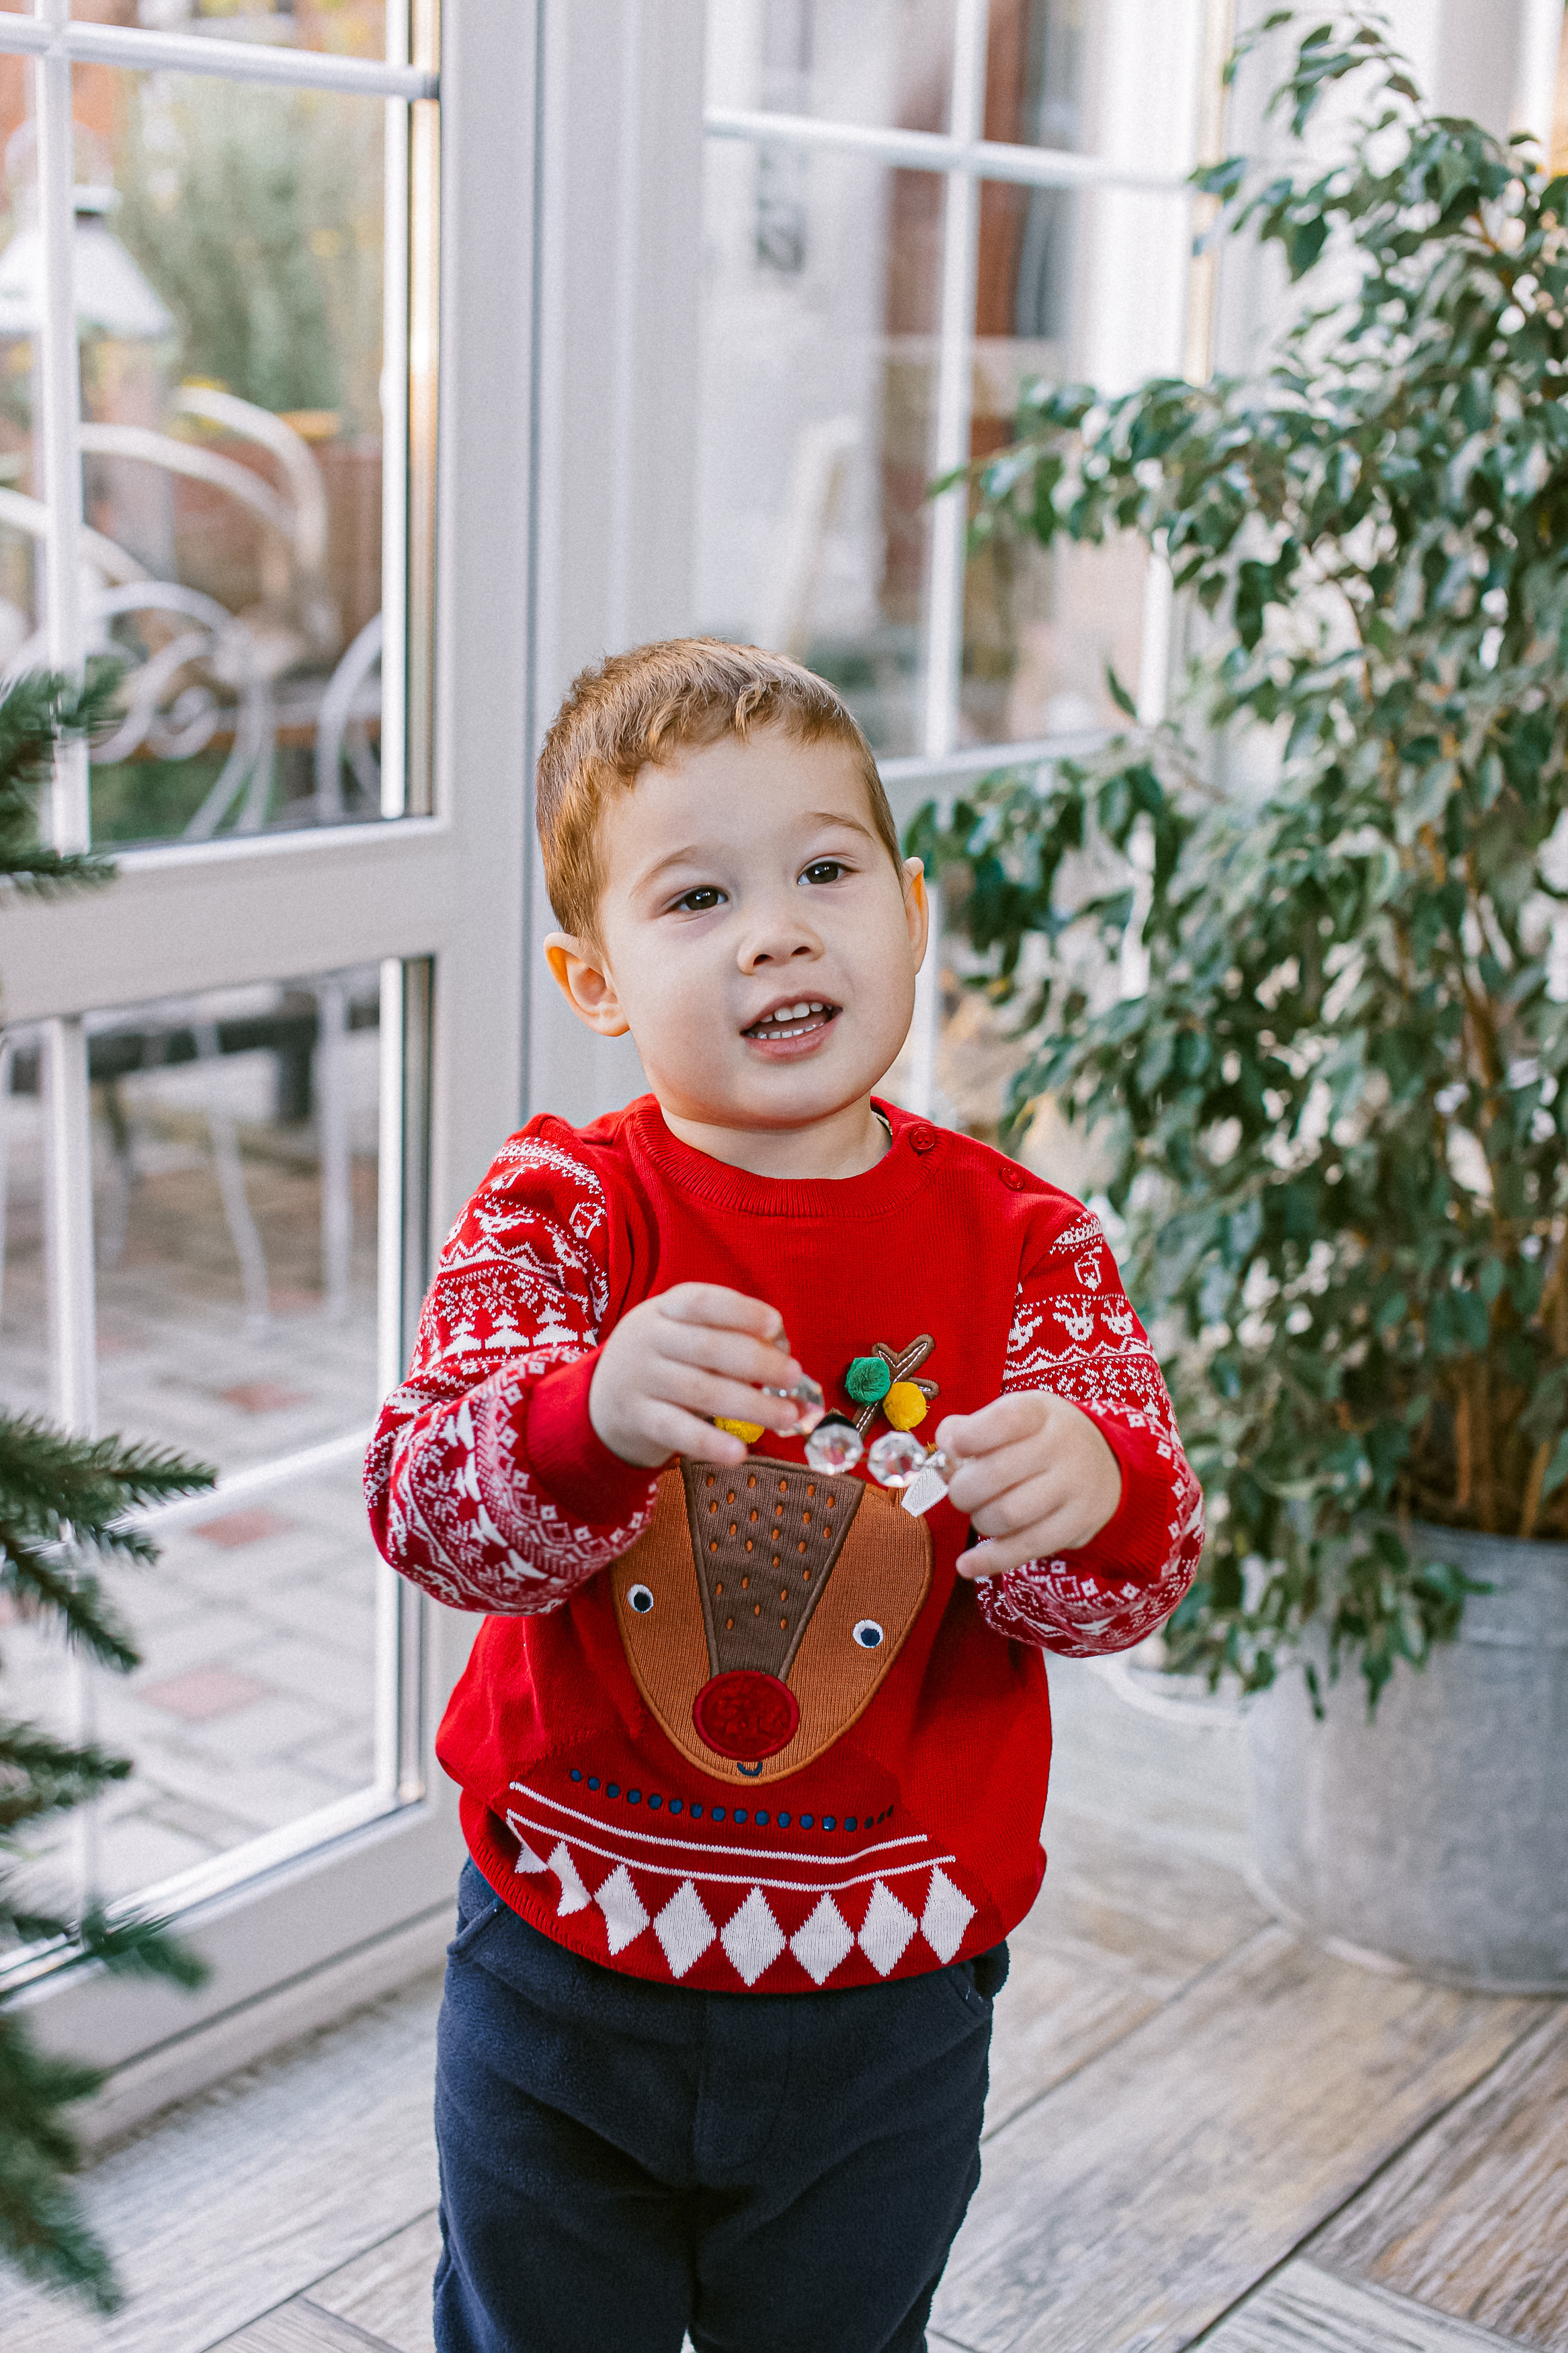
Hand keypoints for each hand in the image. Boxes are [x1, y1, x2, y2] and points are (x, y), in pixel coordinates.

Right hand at [589, 1283, 805, 1469]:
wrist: (603, 1399)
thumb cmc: (666, 1359)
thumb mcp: (684, 1333)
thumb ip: (729, 1336)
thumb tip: (783, 1351)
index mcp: (666, 1309)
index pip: (703, 1302)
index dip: (741, 1312)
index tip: (776, 1325)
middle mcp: (649, 1339)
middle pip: (709, 1348)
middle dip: (759, 1363)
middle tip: (794, 1375)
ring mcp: (641, 1380)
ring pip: (701, 1392)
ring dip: (752, 1405)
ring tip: (788, 1416)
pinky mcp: (638, 1419)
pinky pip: (677, 1430)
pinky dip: (711, 1443)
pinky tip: (740, 1453)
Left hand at [935, 1391, 1121, 1579]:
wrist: (1104, 1464)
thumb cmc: (1041, 1438)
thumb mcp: (1014, 1416)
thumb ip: (970, 1429)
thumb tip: (943, 1451)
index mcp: (1040, 1412)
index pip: (1005, 1420)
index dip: (969, 1436)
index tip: (951, 1447)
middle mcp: (1062, 1446)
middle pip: (995, 1474)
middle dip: (962, 1490)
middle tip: (962, 1491)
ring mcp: (1073, 1488)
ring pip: (1007, 1515)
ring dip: (978, 1519)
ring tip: (981, 1511)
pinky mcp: (1077, 1526)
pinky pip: (1026, 1548)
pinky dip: (990, 1560)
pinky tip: (966, 1565)